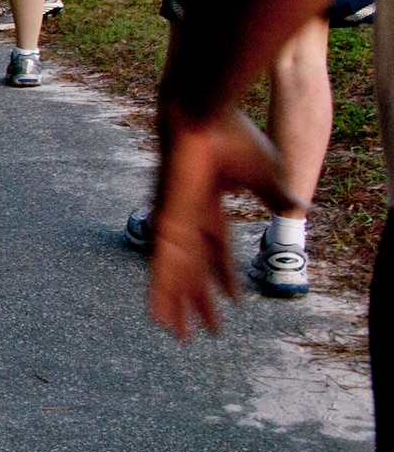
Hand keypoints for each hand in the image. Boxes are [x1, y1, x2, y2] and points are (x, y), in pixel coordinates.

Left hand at [147, 106, 301, 339]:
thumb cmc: (230, 135)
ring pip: (174, 276)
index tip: (234, 301)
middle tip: (200, 330)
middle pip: (192, 271)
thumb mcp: (264, 174)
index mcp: (206, 206)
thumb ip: (274, 195)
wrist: (203, 116)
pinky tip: (156, 315)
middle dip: (198, 300)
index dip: (224, 278)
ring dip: (176, 306)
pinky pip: (162, 268)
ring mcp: (173, 223)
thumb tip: (297, 210)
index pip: (216, 252)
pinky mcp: (166, 224)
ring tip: (176, 335)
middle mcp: (186, 219)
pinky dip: (160, 293)